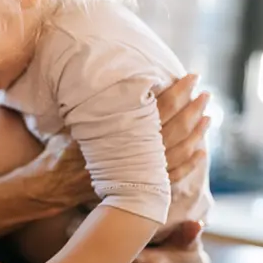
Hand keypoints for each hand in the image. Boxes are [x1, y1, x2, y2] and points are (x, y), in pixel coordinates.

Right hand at [27, 74, 212, 209]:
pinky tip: (200, 152)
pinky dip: (190, 163)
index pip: (160, 107)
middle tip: (207, 93)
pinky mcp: (142, 186)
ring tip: (208, 117)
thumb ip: (96, 106)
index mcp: (123, 131)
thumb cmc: (62, 151)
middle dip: (193, 108)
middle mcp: (138, 151)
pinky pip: (175, 174)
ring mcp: (143, 170)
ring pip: (180, 150)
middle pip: (176, 127)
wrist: (55, 185)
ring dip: (197, 133)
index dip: (178, 91)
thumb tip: (106, 79)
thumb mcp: (76, 122)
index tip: (191, 77)